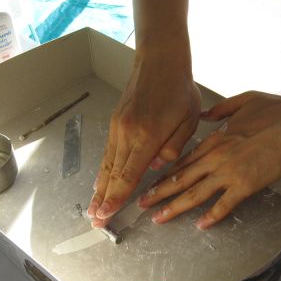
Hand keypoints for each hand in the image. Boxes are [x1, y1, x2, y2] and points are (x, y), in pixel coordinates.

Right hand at [88, 53, 201, 225]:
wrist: (159, 60)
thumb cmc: (179, 90)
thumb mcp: (188, 120)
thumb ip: (173, 147)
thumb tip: (156, 168)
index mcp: (147, 136)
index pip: (129, 175)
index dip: (117, 198)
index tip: (106, 215)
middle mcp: (127, 134)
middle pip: (112, 174)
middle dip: (103, 200)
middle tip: (95, 220)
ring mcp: (118, 128)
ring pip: (107, 165)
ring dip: (99, 188)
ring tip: (93, 207)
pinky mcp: (116, 122)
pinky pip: (108, 153)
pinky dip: (103, 171)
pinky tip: (100, 182)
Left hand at [137, 91, 280, 228]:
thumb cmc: (277, 111)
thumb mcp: (244, 101)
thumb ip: (221, 110)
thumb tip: (205, 114)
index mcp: (216, 139)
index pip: (183, 160)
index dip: (165, 174)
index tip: (151, 182)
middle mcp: (216, 158)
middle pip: (180, 179)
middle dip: (158, 193)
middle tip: (141, 204)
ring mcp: (229, 173)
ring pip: (194, 194)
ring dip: (174, 207)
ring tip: (158, 217)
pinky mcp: (245, 185)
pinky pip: (224, 205)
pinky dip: (211, 216)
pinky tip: (200, 226)